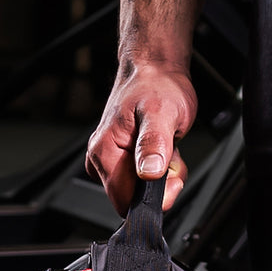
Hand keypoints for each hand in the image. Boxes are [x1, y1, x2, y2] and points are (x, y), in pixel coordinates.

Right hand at [85, 63, 197, 215]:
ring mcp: (110, 160)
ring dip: (163, 178)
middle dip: (159, 186)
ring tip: (167, 148)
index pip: (123, 200)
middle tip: (169, 155)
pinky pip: (143, 183)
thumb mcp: (161, 112)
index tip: (166, 178)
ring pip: (141, 192)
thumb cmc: (157, 85)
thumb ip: (153, 144)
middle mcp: (101, 158)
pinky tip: (163, 151)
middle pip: (132, 199)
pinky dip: (161, 172)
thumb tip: (149, 174)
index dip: (150, 199)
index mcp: (104, 151)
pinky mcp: (120, 161)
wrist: (155, 70)